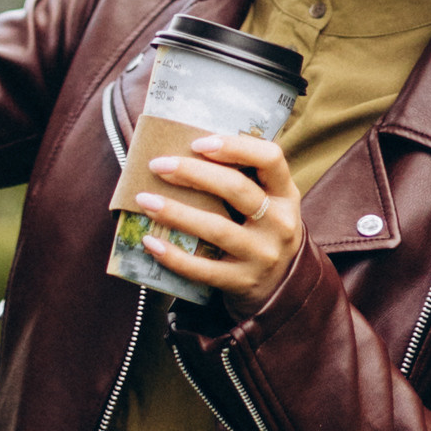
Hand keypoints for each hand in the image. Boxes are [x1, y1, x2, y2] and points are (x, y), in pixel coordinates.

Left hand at [133, 128, 304, 312]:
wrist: (282, 287)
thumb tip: (185, 150)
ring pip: (216, 228)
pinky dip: (174, 256)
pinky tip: (151, 242)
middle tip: (158, 165)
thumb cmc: (263, 231)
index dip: (234, 146)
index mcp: (285, 194)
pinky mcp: (243, 282)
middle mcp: (279, 223)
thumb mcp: (270, 203)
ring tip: (145, 200)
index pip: (270, 158)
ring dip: (176, 212)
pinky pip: (203, 269)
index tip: (198, 143)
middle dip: (192, 173)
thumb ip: (245, 178)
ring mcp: (262, 255)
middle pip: (236, 189)